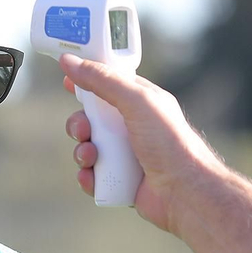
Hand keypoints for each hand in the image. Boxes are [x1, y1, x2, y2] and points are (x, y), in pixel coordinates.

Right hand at [59, 54, 226, 235]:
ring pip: (88, 148)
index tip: (67, 82)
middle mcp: (132, 127)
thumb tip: (70, 62)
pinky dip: (88, 177)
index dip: (86, 81)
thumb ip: (103, 80)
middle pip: (91, 119)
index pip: (108, 85)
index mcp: (140, 103)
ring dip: (82, 152)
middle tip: (83, 130)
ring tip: (91, 158)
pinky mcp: (121, 181)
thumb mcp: (136, 101)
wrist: (184, 191)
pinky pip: (93, 176)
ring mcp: (126, 155)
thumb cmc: (169, 142)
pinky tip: (92, 177)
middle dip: (79, 124)